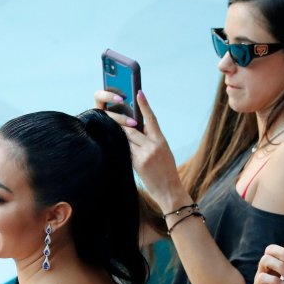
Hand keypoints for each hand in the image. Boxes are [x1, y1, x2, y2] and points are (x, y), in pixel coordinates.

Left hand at [96, 90, 189, 210]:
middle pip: (133, 129)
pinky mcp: (138, 164)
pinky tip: (115, 148)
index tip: (139, 93)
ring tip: (113, 132)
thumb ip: (152, 140)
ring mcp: (145, 154)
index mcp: (161, 140)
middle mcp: (153, 145)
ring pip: (127, 139)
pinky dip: (121, 149)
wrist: (170, 191)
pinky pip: (126, 151)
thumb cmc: (166, 171)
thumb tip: (139, 130)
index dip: (144, 105)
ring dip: (121, 137)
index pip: (151, 119)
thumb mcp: (164, 152)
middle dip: (124, 125)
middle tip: (114, 118)